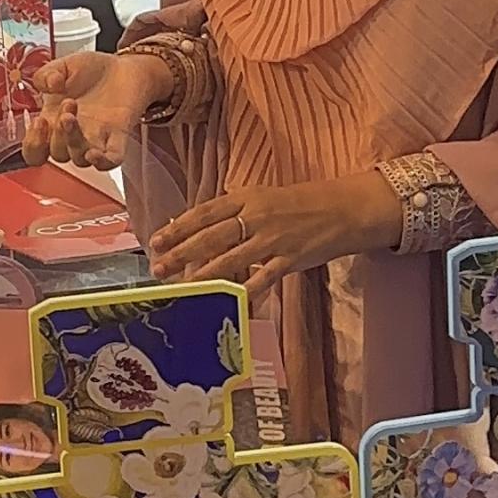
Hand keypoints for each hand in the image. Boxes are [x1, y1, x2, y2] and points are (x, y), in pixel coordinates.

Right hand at [23, 49, 176, 168]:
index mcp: (53, 121)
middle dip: (58, 132)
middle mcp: (73, 135)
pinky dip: (103, 162)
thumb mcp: (63, 66)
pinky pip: (111, 161)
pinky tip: (95, 154)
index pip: (35, 152)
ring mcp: (96, 139)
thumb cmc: (92, 70)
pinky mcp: (118, 138)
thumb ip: (47, 74)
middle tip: (67, 103)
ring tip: (73, 113)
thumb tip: (49, 84)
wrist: (122, 67)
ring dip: (74, 141)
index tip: (39, 121)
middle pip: (58, 154)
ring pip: (79, 159)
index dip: (33, 144)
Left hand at [151, 170, 401, 311]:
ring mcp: (273, 239)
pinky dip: (246, 289)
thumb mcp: (260, 199)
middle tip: (158, 267)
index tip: (155, 241)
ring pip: (232, 258)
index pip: (204, 213)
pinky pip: (264, 277)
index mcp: (246, 198)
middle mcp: (256, 216)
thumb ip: (229, 213)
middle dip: (181, 253)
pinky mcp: (291, 259)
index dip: (178, 227)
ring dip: (204, 273)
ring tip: (183, 285)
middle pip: (211, 236)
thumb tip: (192, 226)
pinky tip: (228, 300)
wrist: (342, 209)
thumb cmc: (296, 204)